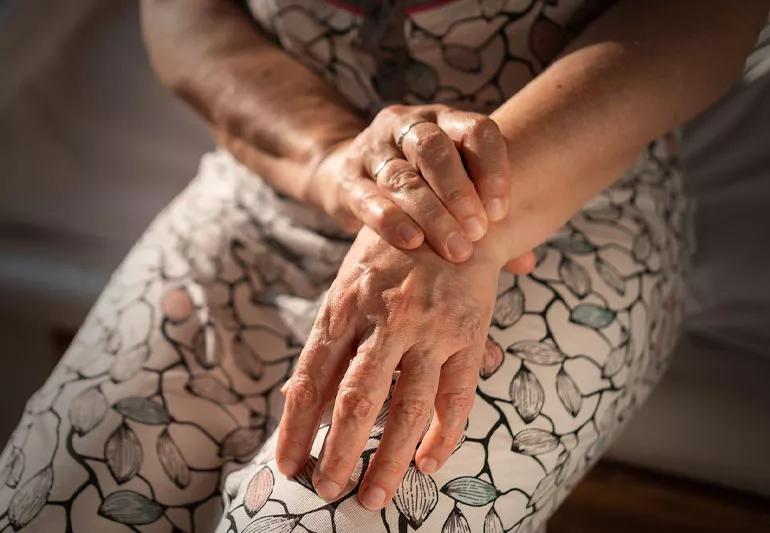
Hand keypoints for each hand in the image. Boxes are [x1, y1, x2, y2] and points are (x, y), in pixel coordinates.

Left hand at [276, 227, 504, 509]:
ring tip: (373, 496)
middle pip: (356, 398)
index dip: (296, 427)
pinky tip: (428, 462)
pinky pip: (457, 394)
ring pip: (408, 406)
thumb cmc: (391, 255)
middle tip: (327, 490)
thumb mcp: (347, 284)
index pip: (312, 378)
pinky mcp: (468, 333)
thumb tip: (297, 400)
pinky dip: (443, 434)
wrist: (455, 213)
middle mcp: (385, 317)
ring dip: (388, 458)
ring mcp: (430, 326)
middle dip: (338, 452)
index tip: (287, 468)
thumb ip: (329, 341)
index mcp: (344, 304)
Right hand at [306, 104, 510, 262]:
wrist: (349, 177)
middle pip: (435, 149)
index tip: (501, 211)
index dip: (493, 168)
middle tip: (477, 232)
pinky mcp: (348, 179)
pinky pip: (368, 198)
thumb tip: (525, 262)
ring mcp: (373, 149)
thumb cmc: (419, 187)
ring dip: (432, 214)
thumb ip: (487, 218)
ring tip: (454, 249)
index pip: (476, 129)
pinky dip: (391, 220)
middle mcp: (407, 126)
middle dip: (459, 192)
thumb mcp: (453, 189)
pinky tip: (412, 242)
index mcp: (444, 121)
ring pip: (403, 176)